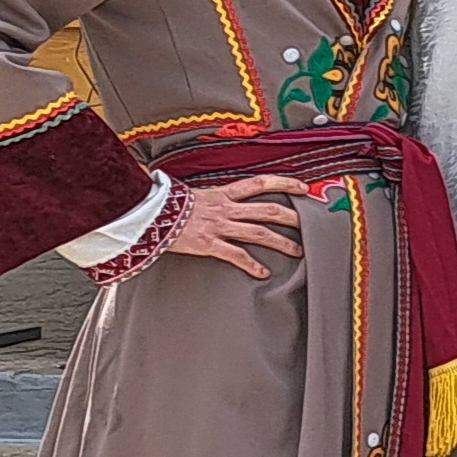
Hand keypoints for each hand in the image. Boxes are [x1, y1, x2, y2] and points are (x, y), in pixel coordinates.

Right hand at [159, 173, 308, 276]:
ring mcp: (219, 226)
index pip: (260, 183)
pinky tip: (263, 273)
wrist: (144, 211)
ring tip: (299, 251)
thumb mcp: (189, 193)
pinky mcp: (209, 243)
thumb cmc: (164, 203)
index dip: (284, 183)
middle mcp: (225, 208)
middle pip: (268, 210)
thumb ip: (206, 194)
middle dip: (293, 217)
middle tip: (312, 224)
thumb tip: (205, 189)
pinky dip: (252, 265)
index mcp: (222, 193)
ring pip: (259, 233)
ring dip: (282, 243)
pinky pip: (236, 255)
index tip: (303, 187)